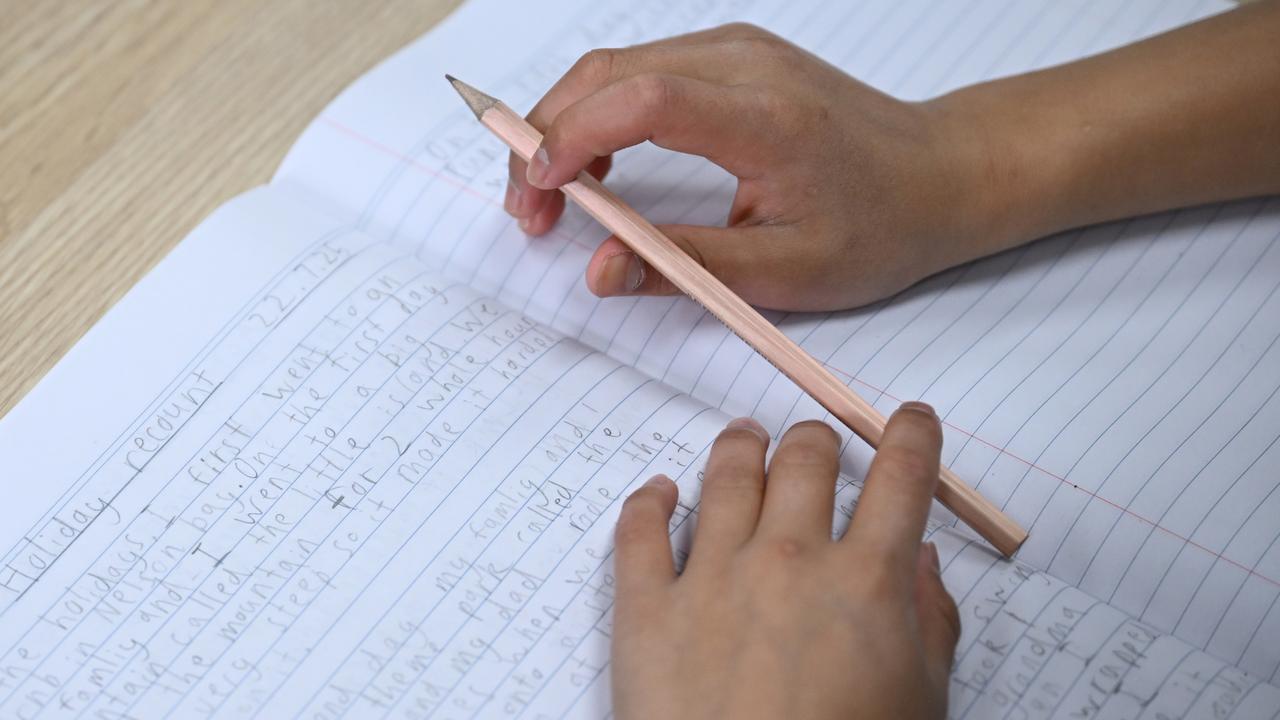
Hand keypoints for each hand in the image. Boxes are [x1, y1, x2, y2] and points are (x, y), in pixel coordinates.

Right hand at [505, 6, 1279, 311]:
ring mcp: (737, 49)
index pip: (642, 100)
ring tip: (552, 196)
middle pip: (610, 72)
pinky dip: (599, 110)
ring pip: (615, 65)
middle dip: (546, 137)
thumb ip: (685, 270)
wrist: (939, 174)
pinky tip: (593, 162)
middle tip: (531, 213)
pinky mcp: (732, 56)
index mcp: (765, 117)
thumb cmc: (880, 227)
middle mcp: (745, 64)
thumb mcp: (787, 272)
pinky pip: (641, 69)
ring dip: (566, 123)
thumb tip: (599, 272)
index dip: (571, 138)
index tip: (539, 195)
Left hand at [610, 404, 960, 719]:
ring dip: (741, 447)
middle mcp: (789, 560)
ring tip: (744, 437)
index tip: (913, 420)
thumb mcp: (921, 703)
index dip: (913, 437)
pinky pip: (638, 532)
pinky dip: (648, 501)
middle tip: (818, 444)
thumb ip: (931, 624)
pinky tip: (658, 491)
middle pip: (807, 460)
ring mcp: (712, 577)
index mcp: (866, 582)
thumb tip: (922, 563)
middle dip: (818, 440)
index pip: (902, 480)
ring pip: (728, 476)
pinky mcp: (646, 609)